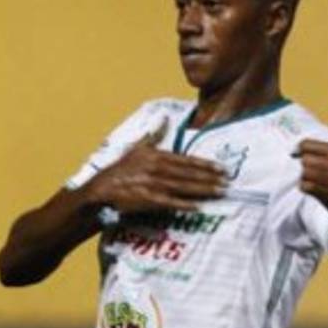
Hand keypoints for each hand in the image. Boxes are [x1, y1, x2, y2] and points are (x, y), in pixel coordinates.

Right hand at [86, 119, 226, 212]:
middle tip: (227, 181)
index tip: (221, 168)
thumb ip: (153, 135)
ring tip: (219, 192)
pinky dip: (184, 204)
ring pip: (183, 186)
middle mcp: (156, 168)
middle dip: (210, 178)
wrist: (100, 190)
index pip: (186, 160)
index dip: (205, 164)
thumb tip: (164, 120)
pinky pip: (170, 202)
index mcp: (156, 155)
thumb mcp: (136, 148)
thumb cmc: (119, 170)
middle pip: (188, 173)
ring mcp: (152, 183)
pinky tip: (198, 207)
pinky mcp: (147, 199)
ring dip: (203, 190)